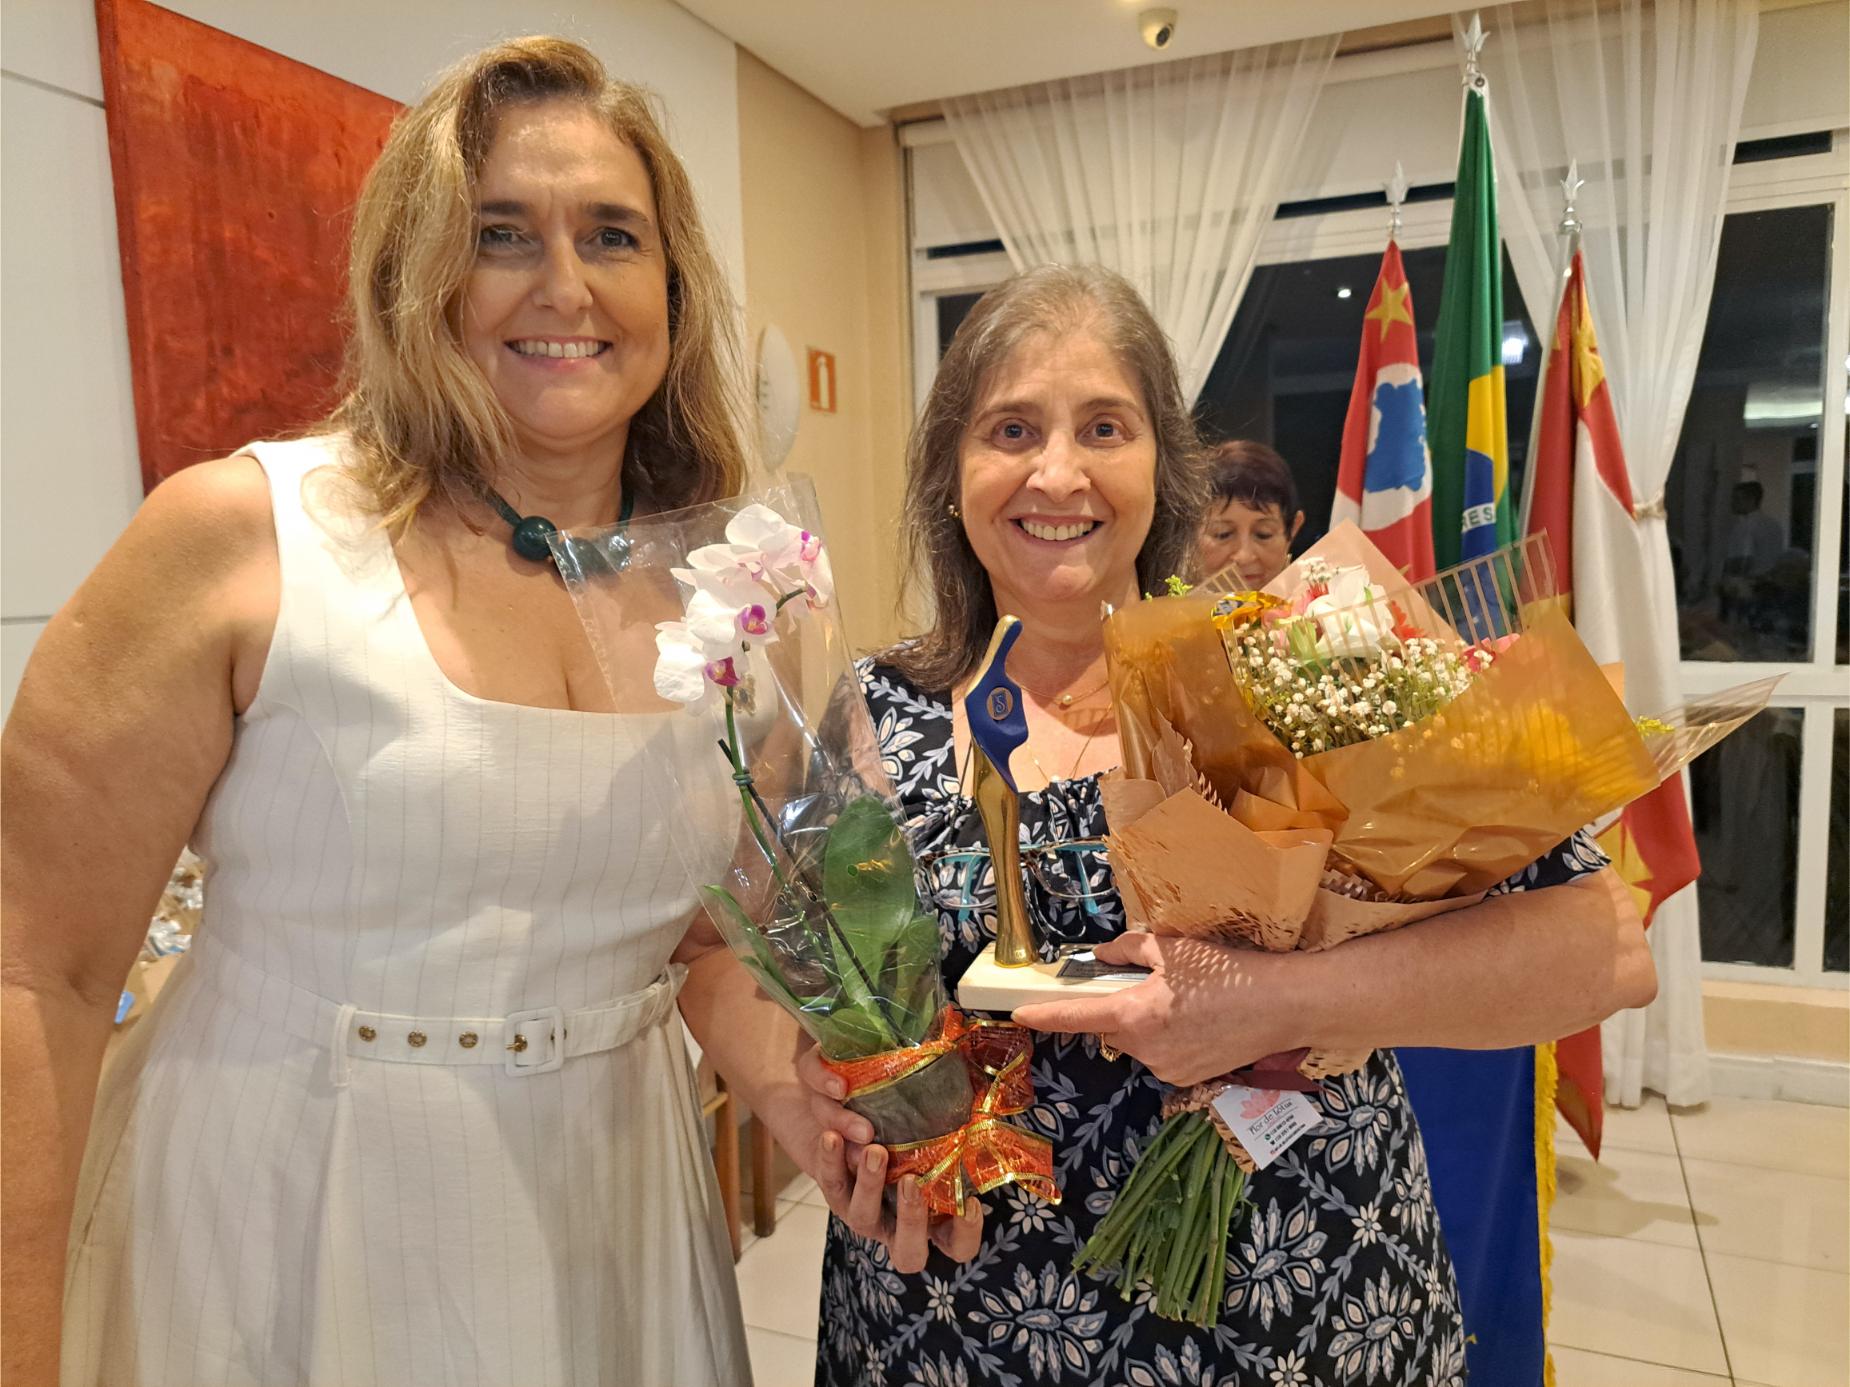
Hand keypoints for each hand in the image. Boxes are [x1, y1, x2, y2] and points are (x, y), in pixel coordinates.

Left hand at [795, 1044, 984, 1273]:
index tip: (971, 1202)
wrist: (859, 1118)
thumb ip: (963, 1128)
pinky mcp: (835, 1192)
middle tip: (912, 1182)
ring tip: (875, 1150)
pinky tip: (833, 1135)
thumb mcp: (941, 1130)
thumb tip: (988, 1104)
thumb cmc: (916, 1128)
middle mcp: (898, 1228)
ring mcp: (864, 1215)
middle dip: (911, 1220)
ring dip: (871, 1186)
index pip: (958, 1246)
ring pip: (863, 1217)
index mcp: (934, 1220)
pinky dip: (831, 1160)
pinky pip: (830, 1183)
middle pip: (909, 1253)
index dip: (966, 1232)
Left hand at [1012, 933, 1300, 1085]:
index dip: (1046, 1015)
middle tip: (1151, 985)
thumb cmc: (1228, 971)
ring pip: (1139, 1044)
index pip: (1077, 1018)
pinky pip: (1163, 1057)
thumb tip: (1103, 955)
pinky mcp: (1188, 1080)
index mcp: (1136, 1015)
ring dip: (1148, 1025)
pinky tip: (1201, 1022)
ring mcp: (1168, 1070)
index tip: (1020, 1014)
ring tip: (1188, 1003)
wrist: (1284, 1006)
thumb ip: (1129, 950)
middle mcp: (1146, 1049)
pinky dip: (1170, 1040)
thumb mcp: (1174, 948)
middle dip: (1121, 1008)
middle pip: (1113, 1029)